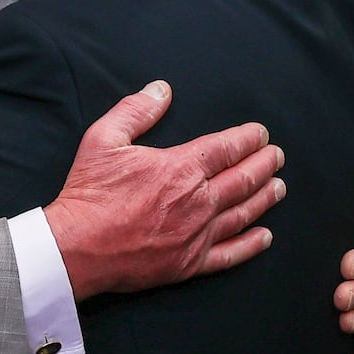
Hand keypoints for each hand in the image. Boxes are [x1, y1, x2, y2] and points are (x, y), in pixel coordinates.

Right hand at [45, 81, 284, 298]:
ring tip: (279, 188)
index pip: (227, 148)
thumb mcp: (104, 140)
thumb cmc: (89, 194)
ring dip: (265, 198)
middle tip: (277, 157)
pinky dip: (251, 245)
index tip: (260, 134)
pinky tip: (265, 237)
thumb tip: (161, 89)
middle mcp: (197, 201)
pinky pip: (230, 254)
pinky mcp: (189, 264)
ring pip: (243, 213)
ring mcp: (196, 235)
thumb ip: (136, 111)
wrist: (74, 248)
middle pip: (243, 179)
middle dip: (264, 165)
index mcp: (180, 168)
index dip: (248, 139)